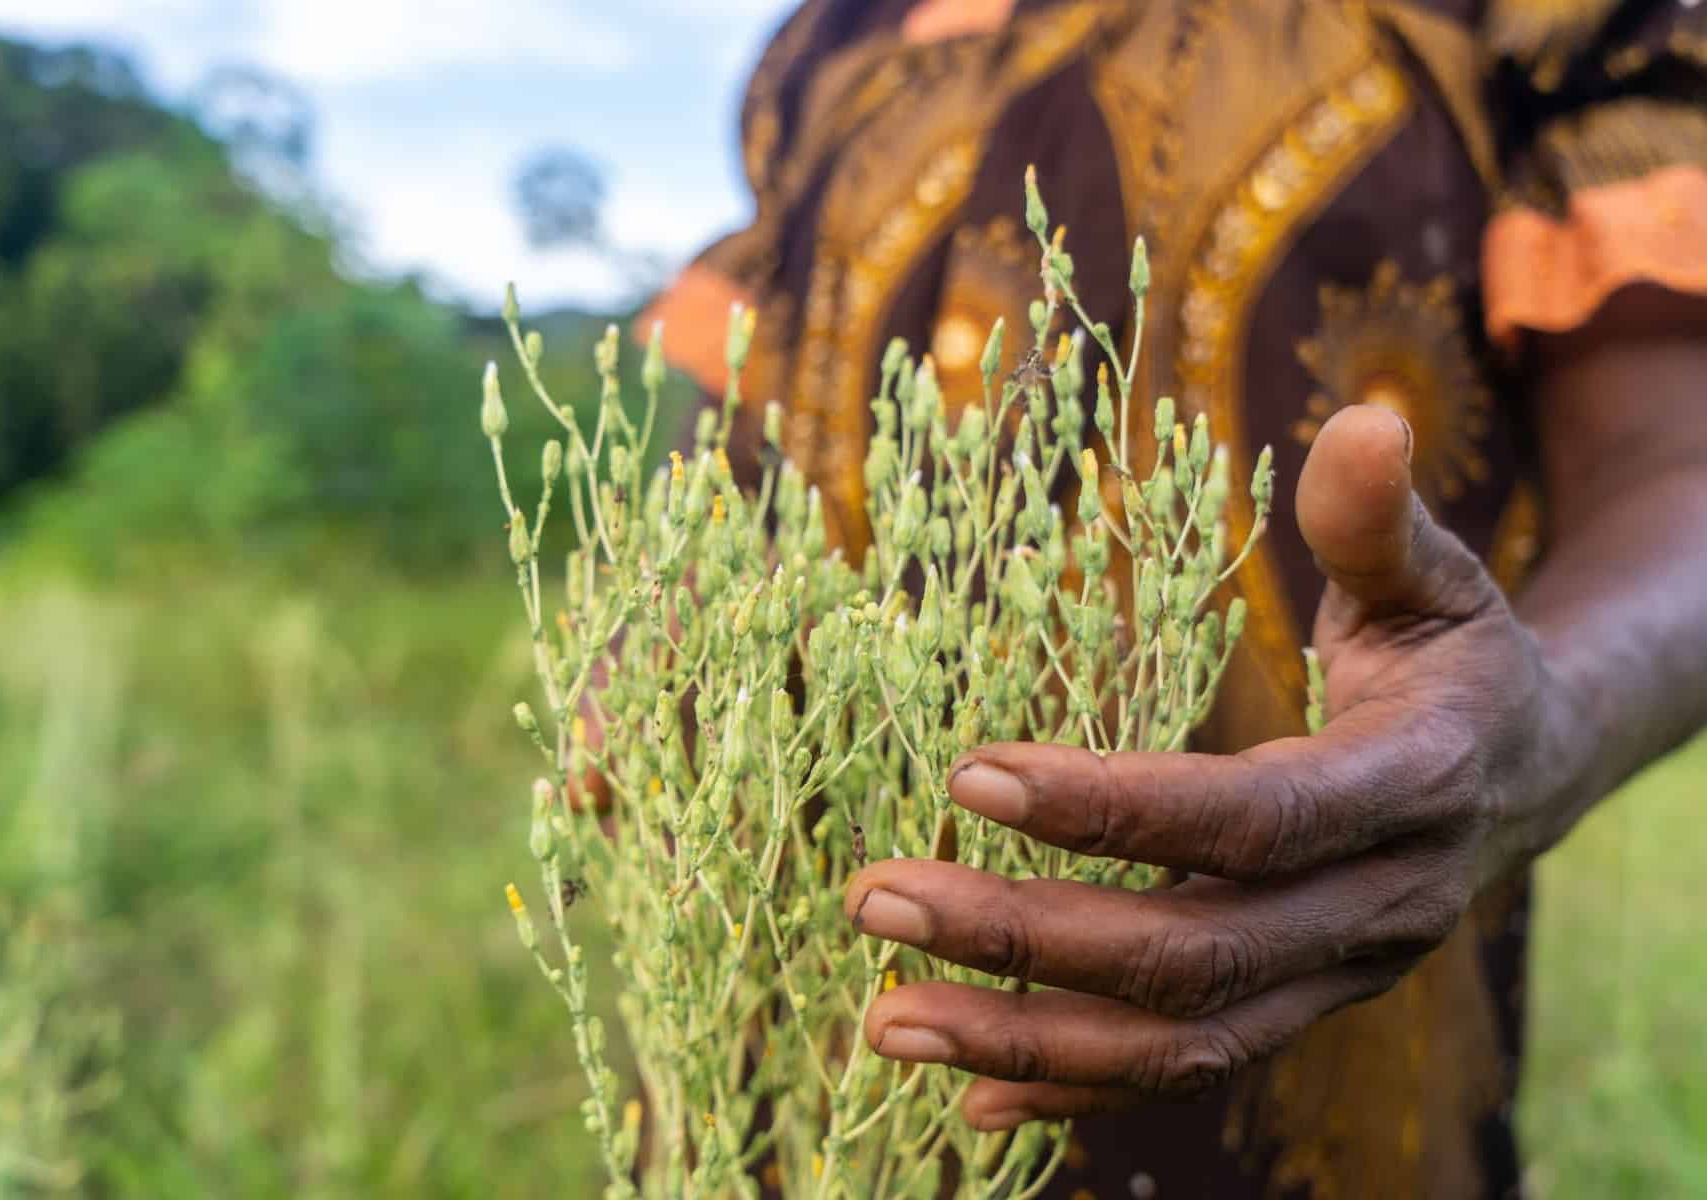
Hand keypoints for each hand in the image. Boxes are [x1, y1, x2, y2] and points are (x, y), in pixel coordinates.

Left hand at [844, 405, 1565, 1130]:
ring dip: (1026, 1037)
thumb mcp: (1436, 577)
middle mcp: (1376, 909)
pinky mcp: (1298, 1010)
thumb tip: (1365, 414)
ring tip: (885, 1019)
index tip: (971, 773)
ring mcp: (1335, 979)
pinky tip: (964, 1089)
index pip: (1251, 820)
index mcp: (1411, 788)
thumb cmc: (1456, 655)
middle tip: (877, 895)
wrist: (1531, 770)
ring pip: (1177, 1042)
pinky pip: (1184, 1074)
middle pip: (1191, 952)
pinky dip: (1074, 1090)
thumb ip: (1380, 516)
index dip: (1116, 807)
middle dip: (1026, 933)